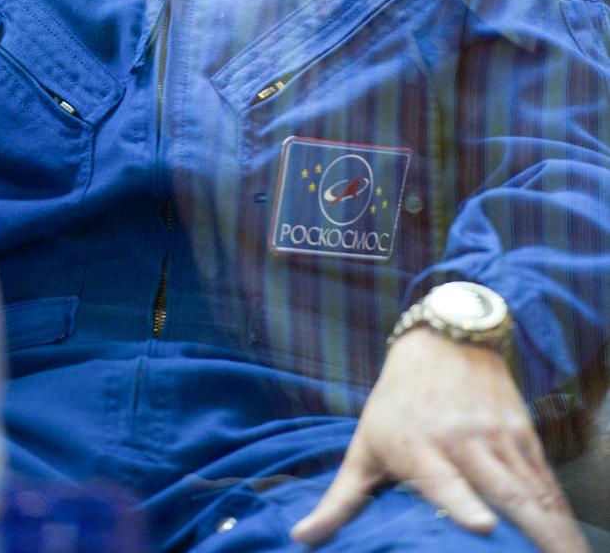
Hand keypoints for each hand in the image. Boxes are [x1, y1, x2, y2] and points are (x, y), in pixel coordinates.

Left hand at [290, 327, 587, 552]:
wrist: (442, 337)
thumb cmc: (396, 401)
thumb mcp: (365, 444)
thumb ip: (340, 500)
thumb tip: (300, 539)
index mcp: (419, 447)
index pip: (443, 479)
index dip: (462, 501)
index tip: (482, 525)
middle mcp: (462, 440)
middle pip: (503, 490)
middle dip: (531, 530)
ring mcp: (496, 434)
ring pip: (533, 488)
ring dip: (555, 528)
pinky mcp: (521, 430)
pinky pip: (545, 477)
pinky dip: (560, 508)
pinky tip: (570, 539)